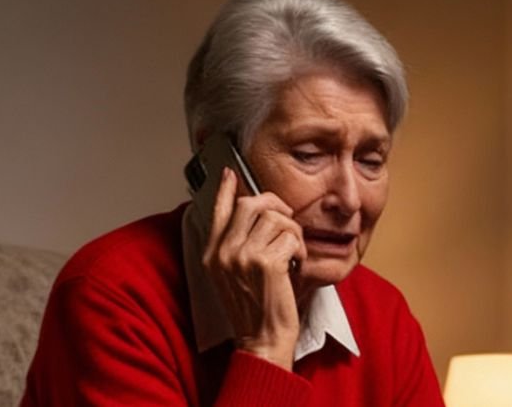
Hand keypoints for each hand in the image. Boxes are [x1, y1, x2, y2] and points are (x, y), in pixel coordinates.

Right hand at [202, 167, 306, 369]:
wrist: (261, 339)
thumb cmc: (254, 309)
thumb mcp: (232, 275)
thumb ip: (236, 246)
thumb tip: (250, 216)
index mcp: (212, 254)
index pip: (216, 211)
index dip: (224, 189)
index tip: (230, 173)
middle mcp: (223, 252)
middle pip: (250, 203)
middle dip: (276, 206)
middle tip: (287, 220)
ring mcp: (242, 256)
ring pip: (275, 218)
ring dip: (292, 231)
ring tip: (292, 251)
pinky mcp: (266, 263)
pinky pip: (289, 236)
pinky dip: (299, 248)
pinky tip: (296, 263)